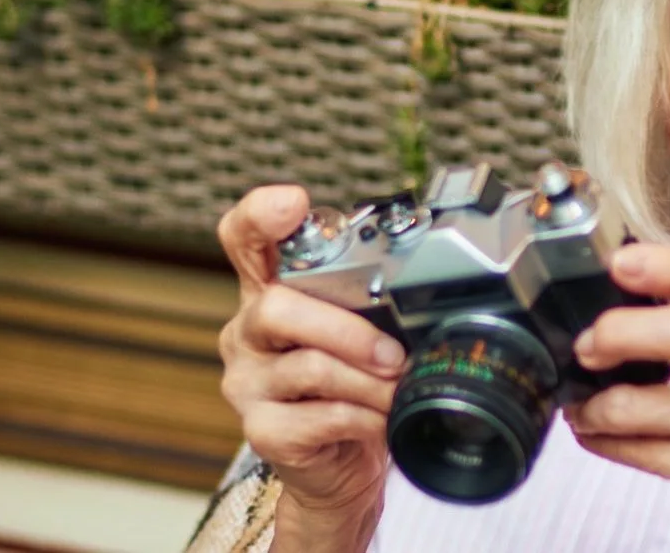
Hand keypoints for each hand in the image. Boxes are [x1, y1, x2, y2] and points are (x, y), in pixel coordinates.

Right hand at [216, 186, 402, 540]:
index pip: (244, 238)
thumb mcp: (360, 331)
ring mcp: (248, 383)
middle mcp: (248, 332)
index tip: (293, 202)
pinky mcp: (262, 431)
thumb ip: (371, 299)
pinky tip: (380, 422)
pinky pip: (321, 416)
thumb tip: (425, 284)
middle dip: (348, 328)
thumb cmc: (354, 386)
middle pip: (277, 307)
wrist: (340, 467)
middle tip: (394, 355)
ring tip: (397, 390)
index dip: (260, 215)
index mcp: (269, 291)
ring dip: (369, 381)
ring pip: (308, 366)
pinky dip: (364, 418)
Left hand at [565, 246, 669, 552]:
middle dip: (616, 332)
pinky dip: (600, 439)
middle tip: (588, 343)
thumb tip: (643, 291)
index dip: (666, 266)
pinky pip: (635, 451)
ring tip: (582, 401)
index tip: (620, 261)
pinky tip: (595, 431)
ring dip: (592, 403)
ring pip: (638, 404)